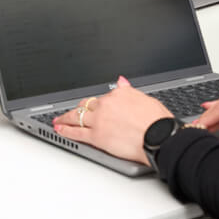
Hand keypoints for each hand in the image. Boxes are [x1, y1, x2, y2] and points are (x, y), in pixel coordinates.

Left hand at [51, 76, 172, 164]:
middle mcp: (105, 105)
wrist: (160, 137)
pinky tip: (60, 129)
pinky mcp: (96, 136)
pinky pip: (76, 132)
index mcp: (117, 94)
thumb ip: (128, 90)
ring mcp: (99, 120)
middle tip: (71, 112)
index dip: (97, 104)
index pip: (102, 98)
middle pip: (86, 105)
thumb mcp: (145, 98)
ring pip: (77, 116)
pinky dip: (66, 130)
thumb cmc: (158, 122)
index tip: (93, 107)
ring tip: (59, 121)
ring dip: (65, 118)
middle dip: (78, 108)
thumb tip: (121, 81)